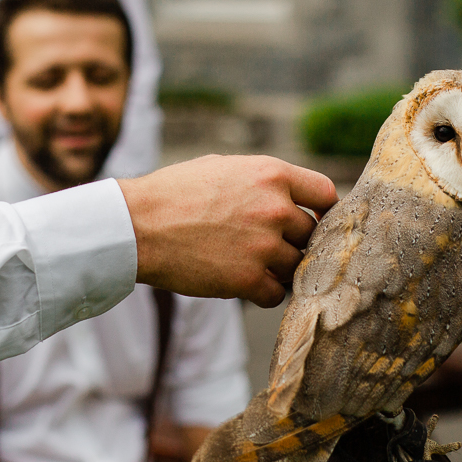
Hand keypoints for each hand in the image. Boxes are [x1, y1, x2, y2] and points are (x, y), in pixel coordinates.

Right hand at [121, 156, 336, 307]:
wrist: (136, 225)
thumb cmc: (174, 193)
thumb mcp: (224, 167)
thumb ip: (263, 181)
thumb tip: (290, 196)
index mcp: (271, 174)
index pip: (325, 193)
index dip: (322, 210)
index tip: (313, 221)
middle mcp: (275, 208)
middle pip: (310, 234)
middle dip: (291, 241)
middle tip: (263, 245)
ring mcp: (264, 245)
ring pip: (296, 266)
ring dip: (278, 269)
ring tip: (247, 262)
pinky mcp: (248, 279)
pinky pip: (276, 294)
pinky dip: (262, 292)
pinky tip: (239, 280)